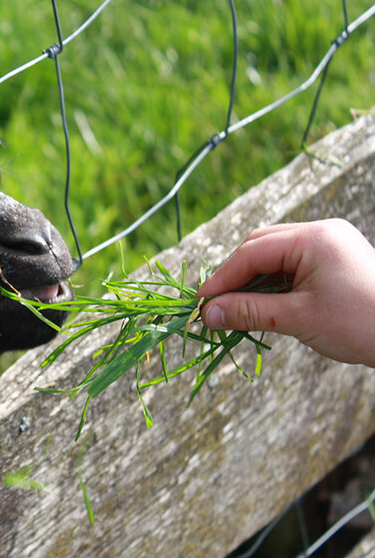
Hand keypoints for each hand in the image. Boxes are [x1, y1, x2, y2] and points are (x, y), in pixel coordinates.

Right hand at [197, 219, 374, 367]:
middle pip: (260, 247)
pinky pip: (291, 267)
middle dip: (234, 277)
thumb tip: (206, 314)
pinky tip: (261, 307)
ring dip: (252, 283)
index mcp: (314, 238)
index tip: (199, 305)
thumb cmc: (361, 324)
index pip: (251, 252)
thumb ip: (248, 311)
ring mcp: (330, 245)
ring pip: (274, 258)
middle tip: (213, 308)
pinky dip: (271, 286)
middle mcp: (321, 233)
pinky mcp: (335, 261)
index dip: (221, 279)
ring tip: (234, 311)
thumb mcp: (298, 319)